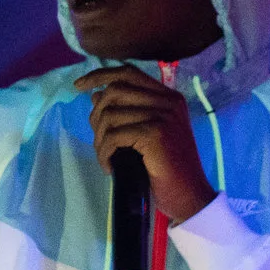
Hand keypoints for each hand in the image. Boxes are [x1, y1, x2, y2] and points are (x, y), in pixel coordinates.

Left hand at [77, 65, 216, 223]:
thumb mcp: (145, 135)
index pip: (128, 72)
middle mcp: (168, 101)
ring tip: (106, 158)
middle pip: (115, 91)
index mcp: (168, 97)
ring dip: (100, 140)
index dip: (101, 75)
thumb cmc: (167, 169)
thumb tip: (95, 94)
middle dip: (97, 115)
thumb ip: (125, 112)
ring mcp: (163, 116)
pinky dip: (105, 152)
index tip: (80, 86)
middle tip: (99, 141)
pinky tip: (110, 166)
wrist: (190, 196)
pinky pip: (114, 135)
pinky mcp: (155, 134)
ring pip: (111, 114)